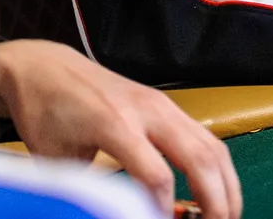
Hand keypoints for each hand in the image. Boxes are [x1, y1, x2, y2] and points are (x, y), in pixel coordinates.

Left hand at [0, 40, 241, 218]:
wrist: (46, 67)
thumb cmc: (45, 112)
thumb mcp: (56, 159)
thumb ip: (85, 187)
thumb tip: (107, 211)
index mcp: (115, 122)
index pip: (155, 174)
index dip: (163, 208)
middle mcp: (147, 109)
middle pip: (198, 158)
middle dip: (214, 200)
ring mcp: (163, 104)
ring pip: (211, 146)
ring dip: (226, 184)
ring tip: (227, 215)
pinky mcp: (168, 105)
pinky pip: (205, 137)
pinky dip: (217, 167)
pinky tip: (217, 189)